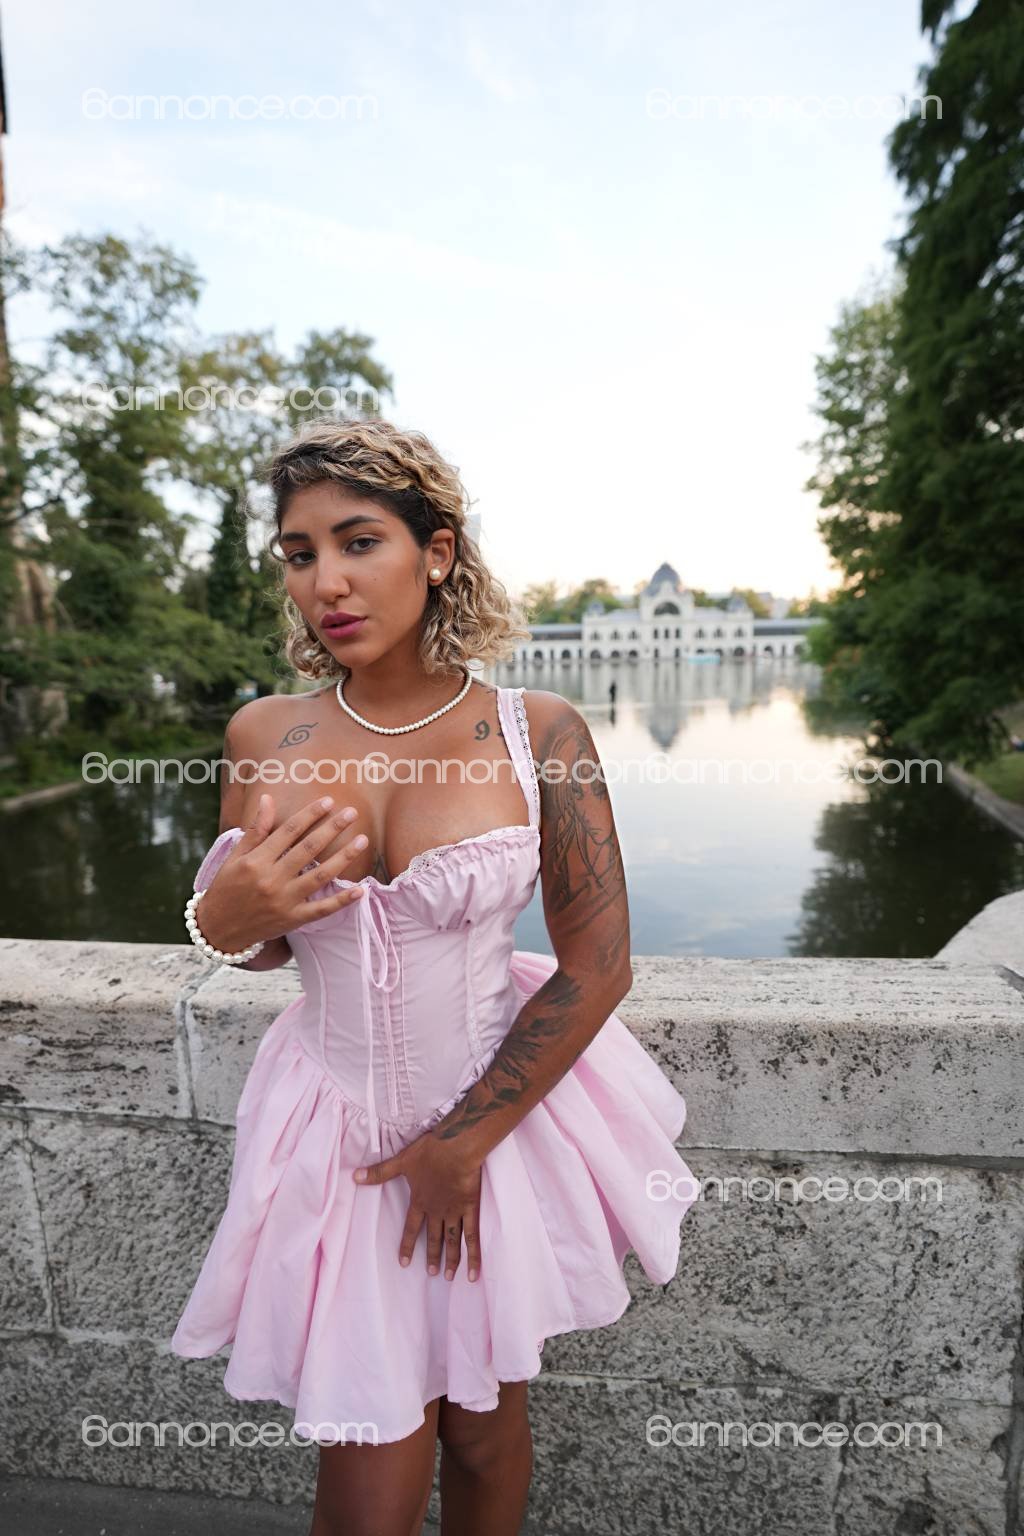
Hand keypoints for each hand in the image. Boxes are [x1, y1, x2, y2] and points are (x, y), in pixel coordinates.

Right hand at [196, 794, 368, 953]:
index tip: (328, 801)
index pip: (289, 831)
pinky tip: (360, 890)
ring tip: (362, 840)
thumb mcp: (235, 857)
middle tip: (352, 813)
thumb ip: (255, 829)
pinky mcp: (293, 919)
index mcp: (257, 860)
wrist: (218, 929)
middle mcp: (272, 879)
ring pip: (320, 876)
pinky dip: (342, 900)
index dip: (310, 814)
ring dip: (344, 857)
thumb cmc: (226, 887)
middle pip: (308, 848)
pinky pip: (322, 910)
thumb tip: (267, 798)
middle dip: (332, 828)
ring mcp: (284, 901)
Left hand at [353, 1131, 482, 1282]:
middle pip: (434, 1238)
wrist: (456, 1147)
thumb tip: (355, 1176)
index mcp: (420, 1201)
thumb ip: (380, 1172)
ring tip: (448, 1277)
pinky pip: (472, 1236)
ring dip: (450, 1260)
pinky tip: (473, 1274)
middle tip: (432, 1274)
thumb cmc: (429, 1152)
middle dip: (432, 1257)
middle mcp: (436, 1211)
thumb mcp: (401, 1161)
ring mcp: (454, 1211)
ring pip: (452, 1241)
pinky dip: (473, 1256)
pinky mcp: (470, 1208)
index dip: (407, 1245)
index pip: (412, 1228)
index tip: (404, 1263)